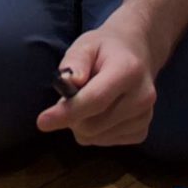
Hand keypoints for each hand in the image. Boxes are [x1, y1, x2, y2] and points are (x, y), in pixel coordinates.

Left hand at [35, 18, 160, 147]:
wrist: (137, 55)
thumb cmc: (105, 49)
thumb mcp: (86, 44)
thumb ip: (74, 62)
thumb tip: (67, 81)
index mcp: (128, 71)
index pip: (95, 100)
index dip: (67, 112)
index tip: (42, 122)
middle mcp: (142, 97)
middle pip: (93, 124)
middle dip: (71, 116)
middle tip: (70, 96)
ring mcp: (145, 117)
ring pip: (96, 137)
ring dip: (81, 124)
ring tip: (88, 101)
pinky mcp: (142, 132)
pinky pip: (105, 142)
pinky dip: (95, 132)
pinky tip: (101, 112)